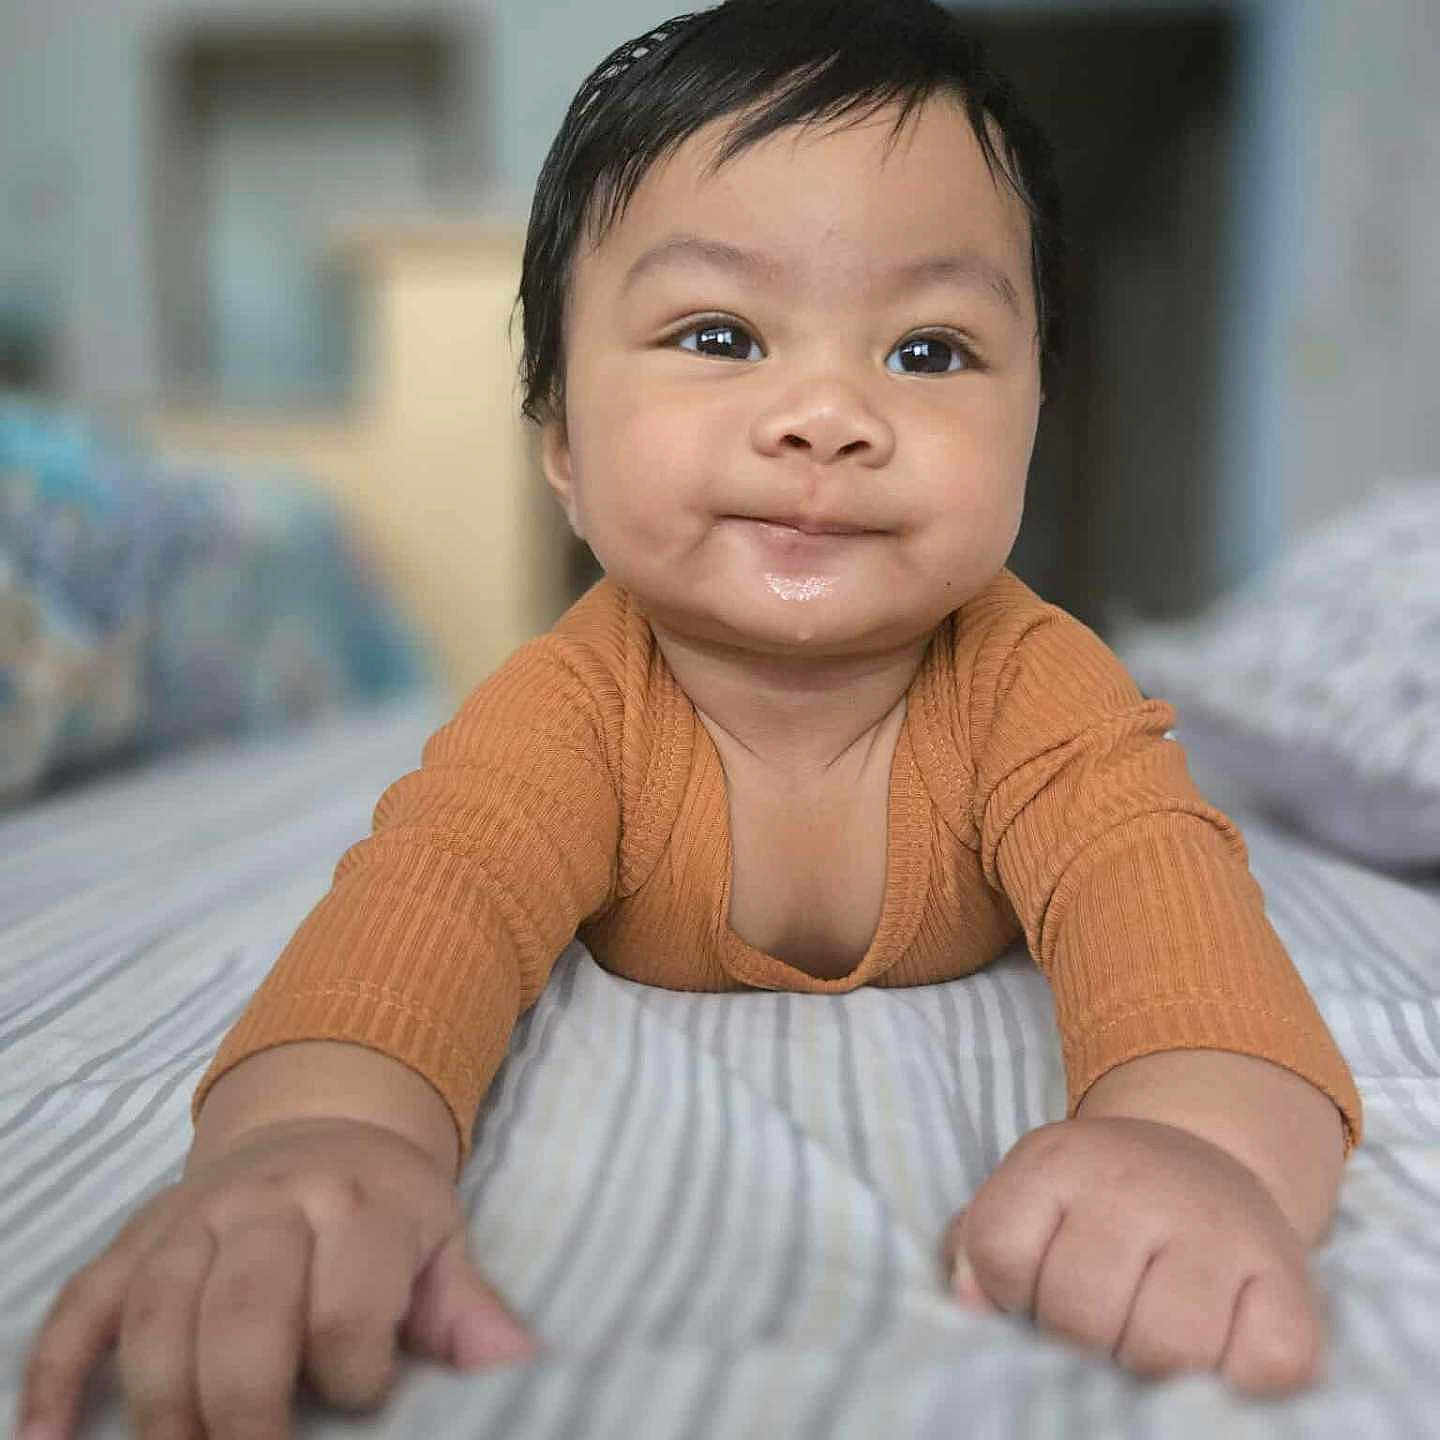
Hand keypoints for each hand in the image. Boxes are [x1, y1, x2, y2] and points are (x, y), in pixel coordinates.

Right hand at [18, 1118, 537, 1439]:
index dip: (354, 1374)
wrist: (320, 1121)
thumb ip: (468, 1308)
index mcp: (358, 1204)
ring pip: (156, 1309)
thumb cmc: (387, 1206)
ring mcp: (194, 1217)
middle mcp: (270, 1202)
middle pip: (244, 1310)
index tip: (365, 1399)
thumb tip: (519, 1366)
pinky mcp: (138, 1236)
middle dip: (244, 1407)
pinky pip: (82, 1301)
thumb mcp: (441, 1240)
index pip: (346, 1305)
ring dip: (158, 1402)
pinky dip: (54, 1370)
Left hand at [940, 1116, 1322, 1394]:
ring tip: (1144, 1343)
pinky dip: (1236, 1384)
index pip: (1000, 1252)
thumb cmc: (1096, 1205)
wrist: (1205, 1160)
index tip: (1031, 1294)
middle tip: (1094, 1328)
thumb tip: (971, 1307)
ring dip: (1148, 1370)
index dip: (1008, 1295)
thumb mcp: (1027, 1199)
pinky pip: (1265, 1368)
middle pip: (1079, 1311)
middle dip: (1076, 1341)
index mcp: (1061, 1159)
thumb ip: (978, 1248)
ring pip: (1166, 1348)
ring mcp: (1221, 1228)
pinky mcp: (1291, 1277)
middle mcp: (1140, 1181)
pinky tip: (1214, 1353)